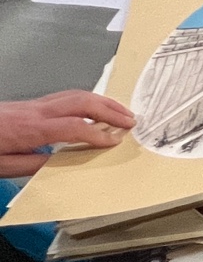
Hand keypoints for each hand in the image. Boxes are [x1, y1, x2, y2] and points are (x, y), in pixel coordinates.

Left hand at [0, 91, 133, 176]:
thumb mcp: (4, 166)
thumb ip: (34, 165)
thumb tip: (63, 163)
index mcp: (30, 129)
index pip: (73, 127)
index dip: (97, 134)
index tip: (114, 142)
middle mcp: (35, 111)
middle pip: (80, 102)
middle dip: (109, 110)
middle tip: (131, 121)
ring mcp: (34, 104)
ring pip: (75, 95)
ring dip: (102, 102)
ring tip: (122, 112)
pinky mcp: (31, 104)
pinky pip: (65, 96)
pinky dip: (87, 101)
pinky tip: (96, 109)